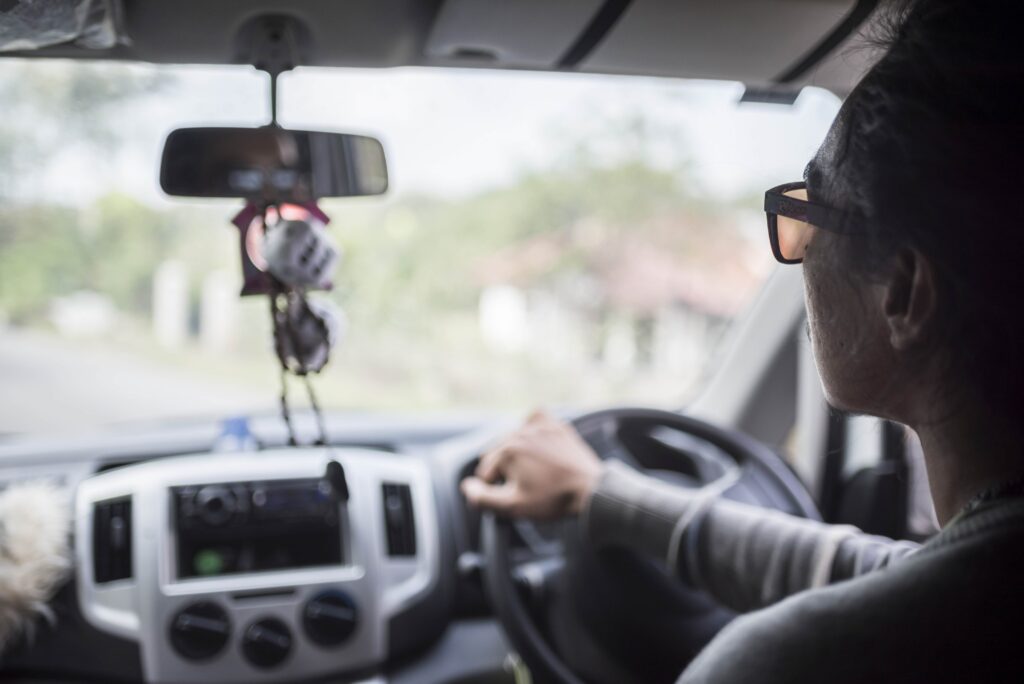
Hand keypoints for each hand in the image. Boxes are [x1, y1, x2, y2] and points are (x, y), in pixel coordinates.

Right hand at [460, 410, 603, 518]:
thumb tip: (466, 485)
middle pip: (496, 453)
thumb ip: (482, 498)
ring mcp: (539, 427)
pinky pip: (534, 419)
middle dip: (503, 470)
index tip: (511, 499)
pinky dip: (531, 429)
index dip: (494, 490)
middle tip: (523, 488)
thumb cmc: (552, 499)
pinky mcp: (556, 425)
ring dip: (516, 453)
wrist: (591, 490)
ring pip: (513, 437)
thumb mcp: (513, 507)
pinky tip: (536, 444)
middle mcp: (520, 433)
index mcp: (507, 450)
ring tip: (533, 473)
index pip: (485, 472)